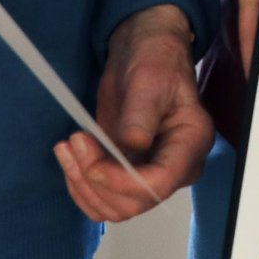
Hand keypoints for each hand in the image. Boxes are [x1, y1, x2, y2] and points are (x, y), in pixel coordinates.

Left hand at [55, 5, 212, 221]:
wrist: (143, 52)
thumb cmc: (154, 58)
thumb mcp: (149, 78)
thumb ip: (141, 113)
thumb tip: (133, 145)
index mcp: (191, 142)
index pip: (160, 183)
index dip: (123, 183)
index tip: (91, 164)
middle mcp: (176, 167)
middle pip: (134, 202)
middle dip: (97, 181)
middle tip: (75, 142)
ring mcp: (151, 173)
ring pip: (114, 206)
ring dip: (83, 184)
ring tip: (67, 146)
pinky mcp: (127, 172)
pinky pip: (102, 196)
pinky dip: (80, 184)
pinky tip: (69, 156)